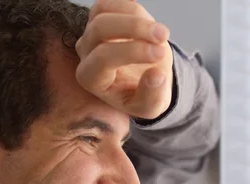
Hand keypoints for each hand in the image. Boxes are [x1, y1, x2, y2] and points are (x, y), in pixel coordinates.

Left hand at [75, 0, 173, 119]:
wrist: (142, 79)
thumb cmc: (142, 94)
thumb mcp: (151, 107)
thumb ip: (153, 96)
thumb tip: (156, 76)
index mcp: (91, 78)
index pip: (103, 58)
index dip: (132, 52)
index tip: (160, 54)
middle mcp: (85, 53)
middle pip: (99, 28)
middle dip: (134, 28)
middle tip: (163, 36)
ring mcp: (90, 32)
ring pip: (103, 10)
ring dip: (136, 15)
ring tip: (162, 32)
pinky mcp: (100, 16)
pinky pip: (110, 1)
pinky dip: (130, 6)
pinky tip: (149, 20)